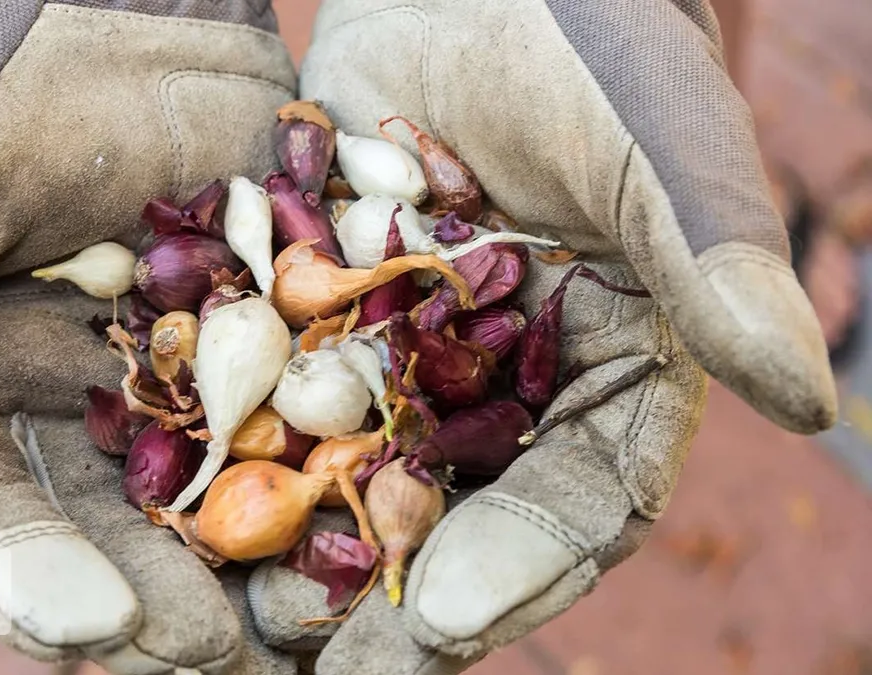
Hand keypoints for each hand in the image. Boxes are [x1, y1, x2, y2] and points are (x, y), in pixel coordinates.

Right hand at [0, 1, 299, 670]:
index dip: (30, 576)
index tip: (92, 629)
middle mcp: (67, 399)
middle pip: (108, 531)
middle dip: (157, 597)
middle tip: (213, 656)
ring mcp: (175, 373)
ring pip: (210, 496)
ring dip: (249, 565)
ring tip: (299, 630)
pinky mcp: (266, 336)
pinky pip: (300, 419)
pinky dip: (328, 472)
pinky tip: (369, 523)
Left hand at [245, 0, 838, 671]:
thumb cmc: (589, 35)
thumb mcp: (652, 137)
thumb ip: (712, 256)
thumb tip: (806, 399)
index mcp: (606, 374)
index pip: (579, 499)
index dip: (523, 564)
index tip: (447, 620)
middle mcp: (502, 388)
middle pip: (456, 517)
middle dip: (393, 599)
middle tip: (327, 668)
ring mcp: (402, 358)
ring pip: (351, 480)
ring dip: (298, 555)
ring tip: (236, 624)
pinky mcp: (316, 315)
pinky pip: (270, 396)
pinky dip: (229, 452)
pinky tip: (171, 506)